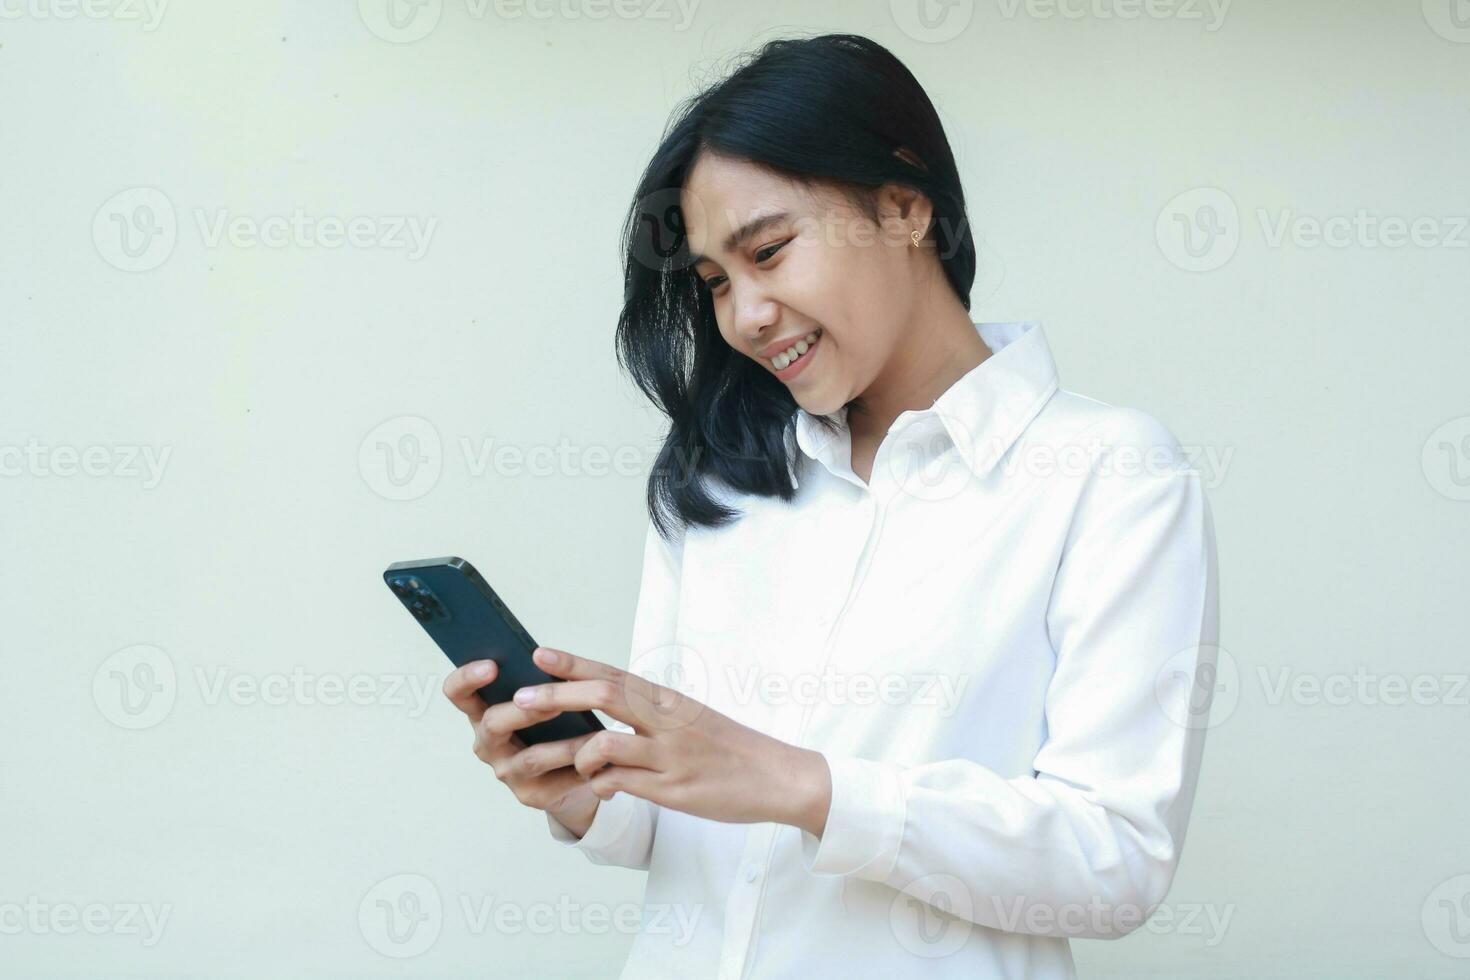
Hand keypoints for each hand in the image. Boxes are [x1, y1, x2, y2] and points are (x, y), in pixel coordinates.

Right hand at [442, 658, 601, 834]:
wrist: (576, 773)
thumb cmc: (557, 726)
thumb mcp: (545, 699)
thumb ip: (539, 681)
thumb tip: (546, 656)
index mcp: (484, 711)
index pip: (458, 693)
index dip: (467, 678)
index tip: (492, 665)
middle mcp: (488, 743)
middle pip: (492, 724)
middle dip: (525, 711)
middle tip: (554, 702)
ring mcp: (507, 771)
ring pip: (531, 757)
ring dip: (566, 744)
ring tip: (596, 734)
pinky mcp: (531, 795)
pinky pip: (557, 781)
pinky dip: (582, 767)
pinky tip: (603, 759)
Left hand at [509, 646, 832, 833]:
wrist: (777, 775)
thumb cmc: (726, 746)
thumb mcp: (688, 718)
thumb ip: (648, 711)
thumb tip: (605, 700)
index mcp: (667, 699)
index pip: (613, 672)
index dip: (574, 663)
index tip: (539, 653)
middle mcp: (667, 720)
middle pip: (604, 696)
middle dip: (557, 697)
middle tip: (520, 699)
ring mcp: (669, 755)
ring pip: (605, 744)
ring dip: (572, 753)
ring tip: (553, 760)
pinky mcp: (673, 790)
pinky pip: (622, 783)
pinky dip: (600, 785)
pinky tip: (599, 789)